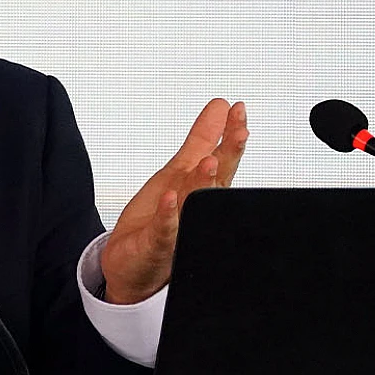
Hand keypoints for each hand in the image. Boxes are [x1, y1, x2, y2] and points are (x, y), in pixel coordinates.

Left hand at [100, 99, 247, 304]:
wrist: (134, 267)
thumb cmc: (159, 218)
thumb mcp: (179, 170)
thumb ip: (201, 140)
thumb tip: (218, 107)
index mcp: (201, 188)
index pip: (222, 158)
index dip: (230, 134)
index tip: (239, 109)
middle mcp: (195, 207)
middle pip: (217, 180)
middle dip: (229, 156)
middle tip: (240, 132)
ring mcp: (178, 227)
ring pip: (194, 203)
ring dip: (203, 182)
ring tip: (210, 160)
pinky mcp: (157, 245)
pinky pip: (165, 230)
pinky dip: (169, 215)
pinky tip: (171, 199)